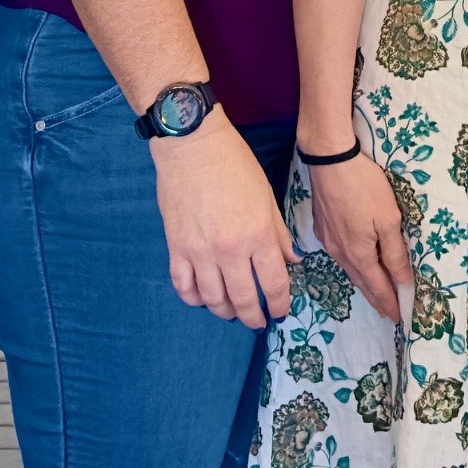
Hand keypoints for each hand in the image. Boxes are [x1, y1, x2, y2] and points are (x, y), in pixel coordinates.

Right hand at [157, 115, 297, 327]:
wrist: (192, 146)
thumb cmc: (235, 164)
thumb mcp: (267, 196)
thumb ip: (279, 233)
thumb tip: (292, 260)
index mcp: (258, 235)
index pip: (274, 284)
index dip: (280, 304)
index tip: (280, 312)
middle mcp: (229, 249)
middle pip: (244, 300)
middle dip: (253, 317)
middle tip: (257, 322)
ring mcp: (200, 252)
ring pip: (213, 299)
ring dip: (224, 311)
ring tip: (231, 311)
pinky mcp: (176, 248)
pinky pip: (184, 286)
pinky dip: (194, 298)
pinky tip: (203, 297)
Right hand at [304, 148, 411, 324]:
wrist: (329, 160)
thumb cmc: (364, 187)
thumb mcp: (388, 219)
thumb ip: (395, 253)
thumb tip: (403, 282)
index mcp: (359, 254)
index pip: (378, 287)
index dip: (389, 302)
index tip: (399, 318)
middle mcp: (340, 253)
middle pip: (362, 282)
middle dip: (377, 298)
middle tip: (390, 313)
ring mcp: (328, 240)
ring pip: (350, 269)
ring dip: (365, 283)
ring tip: (376, 293)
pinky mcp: (322, 227)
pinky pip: (340, 255)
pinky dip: (353, 266)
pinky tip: (357, 264)